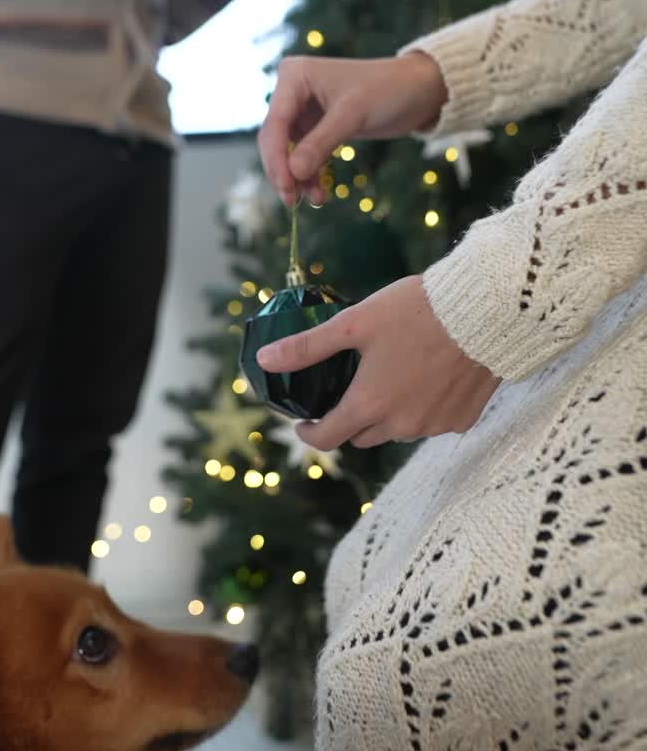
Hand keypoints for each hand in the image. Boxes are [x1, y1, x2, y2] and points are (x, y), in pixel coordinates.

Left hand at [256, 276, 500, 450]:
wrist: (485, 310)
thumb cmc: (417, 310)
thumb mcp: (355, 323)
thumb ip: (308, 346)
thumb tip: (266, 360)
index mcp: (370, 405)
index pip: (327, 439)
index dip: (309, 433)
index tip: (303, 422)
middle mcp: (401, 425)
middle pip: (363, 436)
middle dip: (350, 419)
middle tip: (350, 390)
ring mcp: (434, 426)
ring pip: (399, 430)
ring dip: (389, 414)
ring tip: (392, 377)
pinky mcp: (463, 419)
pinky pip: (433, 423)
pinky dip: (424, 408)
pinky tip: (429, 378)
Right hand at [259, 52, 447, 206]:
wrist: (416, 89)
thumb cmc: (386, 90)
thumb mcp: (352, 115)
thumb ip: (320, 144)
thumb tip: (293, 173)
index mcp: (295, 77)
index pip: (275, 123)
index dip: (276, 158)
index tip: (286, 188)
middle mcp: (293, 91)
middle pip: (275, 139)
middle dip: (284, 171)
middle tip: (292, 201)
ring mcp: (303, 110)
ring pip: (288, 151)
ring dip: (298, 178)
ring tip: (316, 200)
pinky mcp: (316, 126)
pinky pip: (305, 155)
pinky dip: (310, 174)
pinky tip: (320, 193)